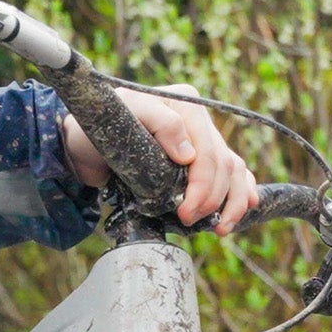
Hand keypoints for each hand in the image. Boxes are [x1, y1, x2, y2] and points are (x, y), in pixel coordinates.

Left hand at [62, 86, 258, 233]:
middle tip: (190, 223)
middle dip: (212, 199)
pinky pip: (233, 174)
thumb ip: (159, 122)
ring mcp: (202, 139)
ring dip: (233, 201)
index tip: (186, 213)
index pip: (208, 149)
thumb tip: (188, 154)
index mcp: (186, 103)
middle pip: (223, 163)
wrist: (85, 144)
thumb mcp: (124, 115)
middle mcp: (199, 119)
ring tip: (222, 228)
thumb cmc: (100, 126)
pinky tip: (245, 208)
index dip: (202, 185)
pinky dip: (241, 192)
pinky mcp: (200, 159)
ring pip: (233, 170)